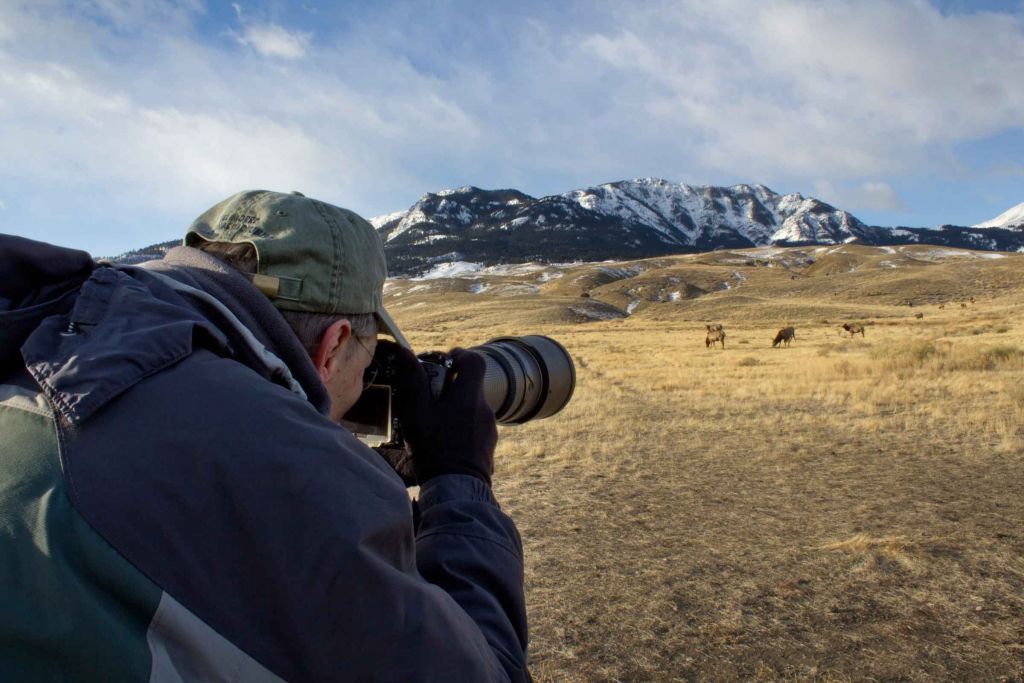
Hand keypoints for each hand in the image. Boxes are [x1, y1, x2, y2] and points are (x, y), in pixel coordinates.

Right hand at [383, 341, 496, 485]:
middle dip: (449, 387)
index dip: (459, 355)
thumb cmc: (435, 449)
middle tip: (427, 398)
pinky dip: (460, 426)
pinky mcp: (489, 445)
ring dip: (454, 409)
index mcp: (470, 396)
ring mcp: (489, 428)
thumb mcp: (417, 413)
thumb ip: (413, 381)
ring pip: (471, 408)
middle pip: (470, 386)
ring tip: (432, 424)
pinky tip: (443, 442)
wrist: (457, 489)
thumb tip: (405, 352)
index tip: (443, 361)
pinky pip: (474, 426)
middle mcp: (485, 409)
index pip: (474, 361)